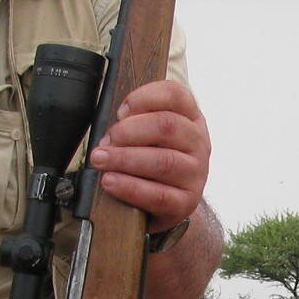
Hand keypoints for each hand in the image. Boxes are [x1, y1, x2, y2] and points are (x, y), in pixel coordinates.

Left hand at [88, 80, 209, 233]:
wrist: (166, 204)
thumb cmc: (151, 163)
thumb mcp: (149, 135)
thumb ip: (134, 123)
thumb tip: (111, 132)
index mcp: (190, 118)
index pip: (175, 95)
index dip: (144, 98)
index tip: (121, 111)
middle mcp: (198, 143)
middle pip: (167, 126)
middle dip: (128, 131)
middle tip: (105, 142)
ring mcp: (196, 173)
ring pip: (163, 161)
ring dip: (124, 159)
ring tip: (100, 160)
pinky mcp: (187, 202)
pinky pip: (158, 195)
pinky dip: (130, 187)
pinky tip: (110, 182)